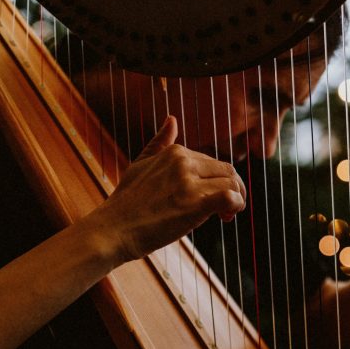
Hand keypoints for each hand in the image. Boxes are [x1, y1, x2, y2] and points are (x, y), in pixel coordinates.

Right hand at [89, 116, 246, 262]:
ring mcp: (189, 182)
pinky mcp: (195, 204)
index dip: (217, 181)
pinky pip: (230, 197)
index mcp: (175, 152)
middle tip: (224, 211)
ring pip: (232, 183)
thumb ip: (159, 143)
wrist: (113, 229)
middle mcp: (183, 162)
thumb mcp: (140, 164)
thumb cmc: (126, 202)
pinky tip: (226, 217)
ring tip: (225, 216)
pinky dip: (236, 206)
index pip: (212, 162)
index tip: (212, 199)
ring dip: (236, 199)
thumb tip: (172, 118)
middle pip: (227, 171)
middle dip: (232, 189)